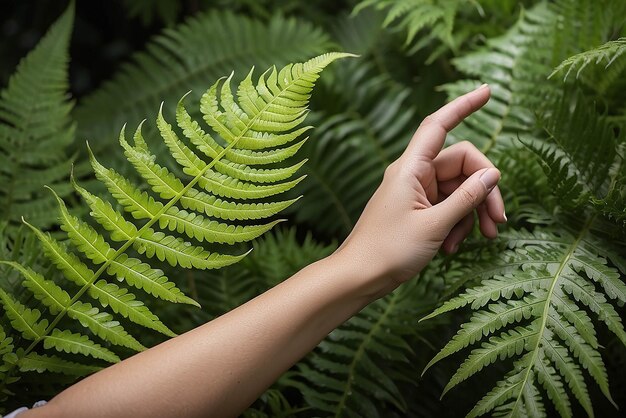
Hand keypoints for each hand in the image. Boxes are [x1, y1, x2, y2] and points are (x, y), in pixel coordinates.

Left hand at [333, 84, 505, 295]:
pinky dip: (456, 224)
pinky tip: (451, 247)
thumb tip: (493, 174)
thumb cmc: (388, 250)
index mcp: (411, 168)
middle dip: (484, 192)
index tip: (487, 92)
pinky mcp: (418, 209)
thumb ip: (466, 198)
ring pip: (458, 189)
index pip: (439, 125)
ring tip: (478, 240)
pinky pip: (447, 206)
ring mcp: (416, 192)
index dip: (463, 106)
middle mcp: (414, 174)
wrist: (359, 276)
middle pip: (463, 166)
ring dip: (471, 213)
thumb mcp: (435, 225)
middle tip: (498, 222)